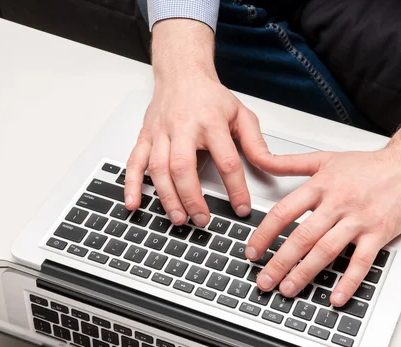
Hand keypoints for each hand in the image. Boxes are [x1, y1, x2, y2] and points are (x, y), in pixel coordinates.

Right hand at [124, 19, 269, 226]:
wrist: (182, 73)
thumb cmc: (210, 97)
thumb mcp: (242, 114)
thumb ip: (255, 143)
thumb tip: (269, 167)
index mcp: (211, 122)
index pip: (226, 161)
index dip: (235, 189)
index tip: (241, 208)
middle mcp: (183, 127)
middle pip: (184, 167)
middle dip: (192, 198)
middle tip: (202, 220)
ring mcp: (160, 132)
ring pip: (158, 169)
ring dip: (167, 197)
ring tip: (179, 219)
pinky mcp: (145, 136)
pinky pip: (134, 162)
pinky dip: (131, 185)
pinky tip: (134, 203)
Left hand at [246, 98, 400, 306]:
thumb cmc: (369, 165)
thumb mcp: (324, 158)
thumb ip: (289, 163)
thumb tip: (260, 159)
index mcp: (321, 185)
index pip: (284, 212)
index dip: (264, 234)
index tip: (252, 251)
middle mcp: (337, 203)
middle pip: (302, 236)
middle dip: (279, 262)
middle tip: (264, 281)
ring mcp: (358, 219)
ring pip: (326, 250)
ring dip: (305, 273)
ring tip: (288, 289)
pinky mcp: (378, 233)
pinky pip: (361, 261)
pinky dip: (348, 281)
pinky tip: (335, 297)